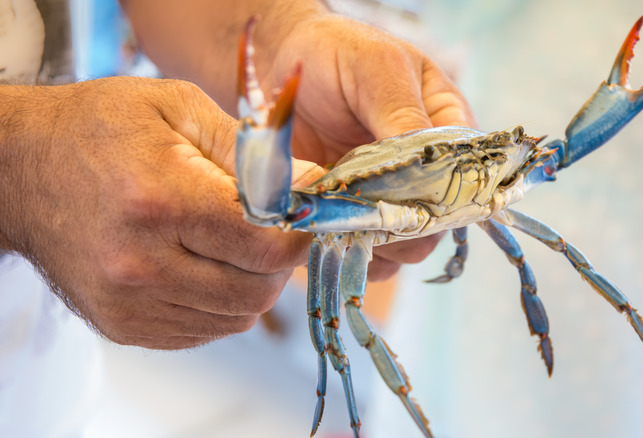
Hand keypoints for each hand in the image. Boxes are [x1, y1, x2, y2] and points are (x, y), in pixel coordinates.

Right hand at [0, 78, 312, 348]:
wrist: (20, 170)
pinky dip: (221, 303)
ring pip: (238, 317)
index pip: (267, 244)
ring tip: (230, 242)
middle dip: (279, 259)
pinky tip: (202, 265)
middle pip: (258, 290)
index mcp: (160, 200)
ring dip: (251, 282)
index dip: (300, 231)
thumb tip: (315, 187)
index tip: (302, 213)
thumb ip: (253, 152)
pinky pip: (206, 331)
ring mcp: (128, 303)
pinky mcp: (123, 326)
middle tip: (268, 226)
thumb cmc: (101, 129)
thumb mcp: (179, 108)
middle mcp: (140, 263)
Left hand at [121, 1, 476, 279]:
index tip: (409, 197)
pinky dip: (347, 250)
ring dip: (376, 241)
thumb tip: (424, 166)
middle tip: (365, 213)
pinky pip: (365, 253)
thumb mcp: (376, 69)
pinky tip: (323, 232)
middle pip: (438, 221)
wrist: (280, 64)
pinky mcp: (354, 217)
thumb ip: (402, 113)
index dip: (446, 194)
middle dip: (405, 223)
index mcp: (446, 128)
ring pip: (404, 246)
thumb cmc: (337, 53)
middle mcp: (426, 171)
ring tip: (339, 221)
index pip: (466, 175)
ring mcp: (389, 198)